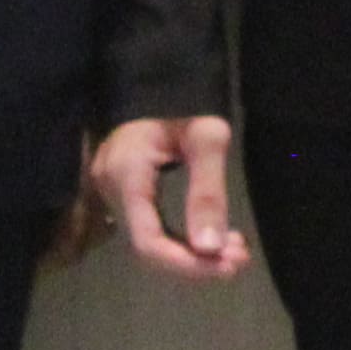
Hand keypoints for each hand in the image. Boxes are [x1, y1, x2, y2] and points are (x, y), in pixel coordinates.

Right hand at [73, 113, 250, 278]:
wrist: (159, 83)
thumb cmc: (184, 104)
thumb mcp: (207, 138)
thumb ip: (208, 191)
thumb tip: (211, 249)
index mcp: (125, 173)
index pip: (147, 241)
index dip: (186, 264)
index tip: (228, 266)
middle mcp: (110, 189)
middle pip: (148, 248)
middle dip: (195, 262)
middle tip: (240, 260)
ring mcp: (113, 193)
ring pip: (150, 243)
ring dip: (193, 254)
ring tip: (235, 252)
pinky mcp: (124, 196)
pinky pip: (151, 229)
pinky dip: (183, 241)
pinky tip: (215, 240)